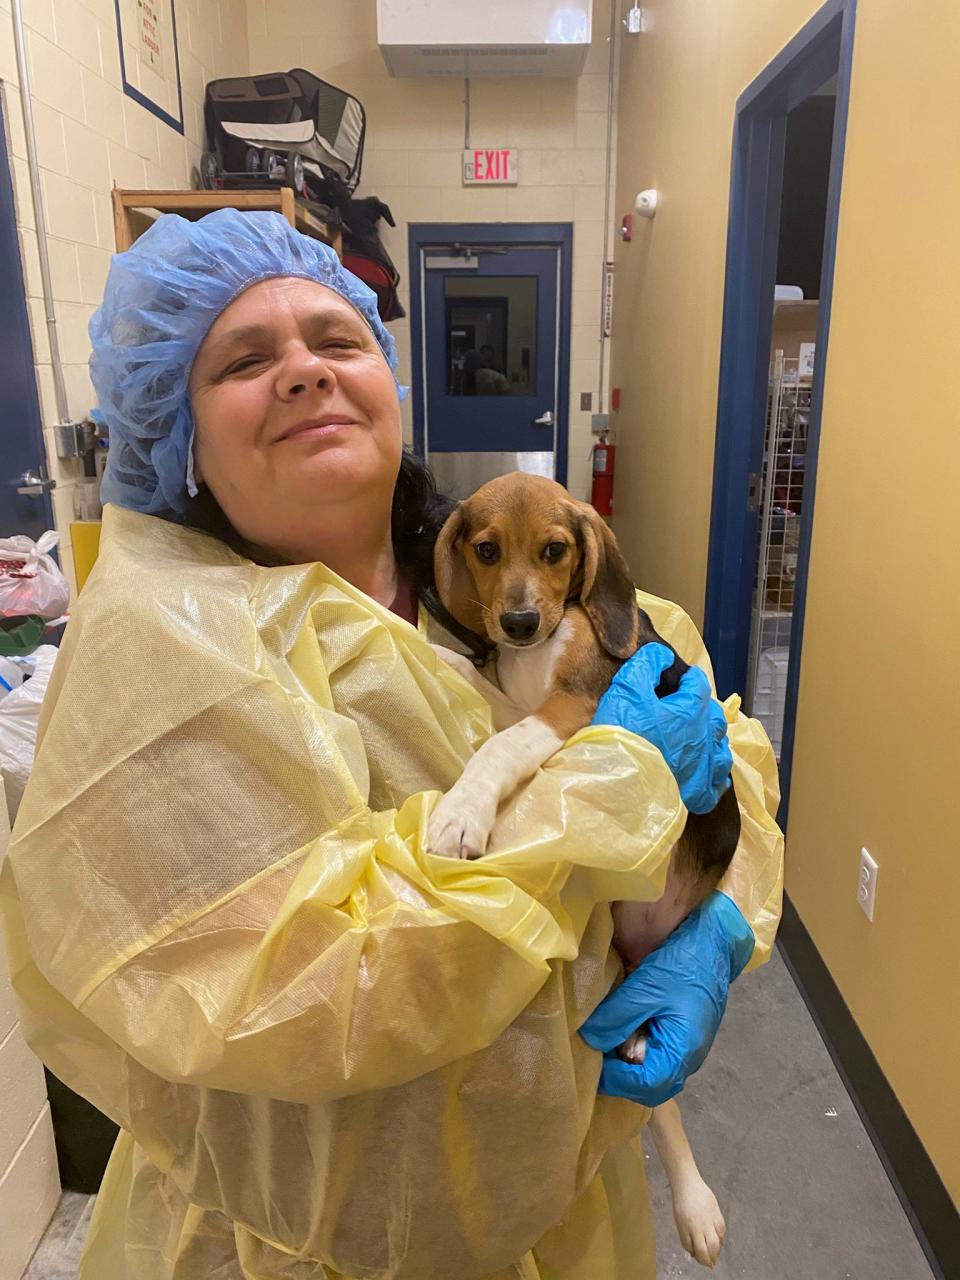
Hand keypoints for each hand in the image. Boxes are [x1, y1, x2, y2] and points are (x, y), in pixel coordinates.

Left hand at [579, 892, 754, 1106]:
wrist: (713, 943)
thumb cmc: (682, 967)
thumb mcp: (644, 989)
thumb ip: (616, 1018)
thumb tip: (588, 1040)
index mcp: (683, 1052)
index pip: (646, 1085)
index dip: (616, 1079)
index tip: (592, 1062)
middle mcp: (689, 1058)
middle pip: (651, 1086)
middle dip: (621, 1077)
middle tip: (594, 1058)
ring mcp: (688, 1048)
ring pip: (654, 1072)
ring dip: (628, 1066)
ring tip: (604, 1047)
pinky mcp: (683, 1034)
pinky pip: (658, 1055)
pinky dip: (637, 1051)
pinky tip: (621, 1034)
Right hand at [593, 643, 732, 813]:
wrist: (619, 784)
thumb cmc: (622, 733)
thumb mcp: (627, 689)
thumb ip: (646, 665)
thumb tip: (661, 655)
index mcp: (691, 711)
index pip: (698, 686)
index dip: (690, 677)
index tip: (684, 676)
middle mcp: (705, 738)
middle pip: (714, 717)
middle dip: (704, 707)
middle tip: (690, 706)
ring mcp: (704, 768)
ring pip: (720, 750)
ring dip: (713, 739)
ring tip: (703, 738)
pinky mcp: (698, 793)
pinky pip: (716, 784)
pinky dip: (715, 775)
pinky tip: (708, 773)